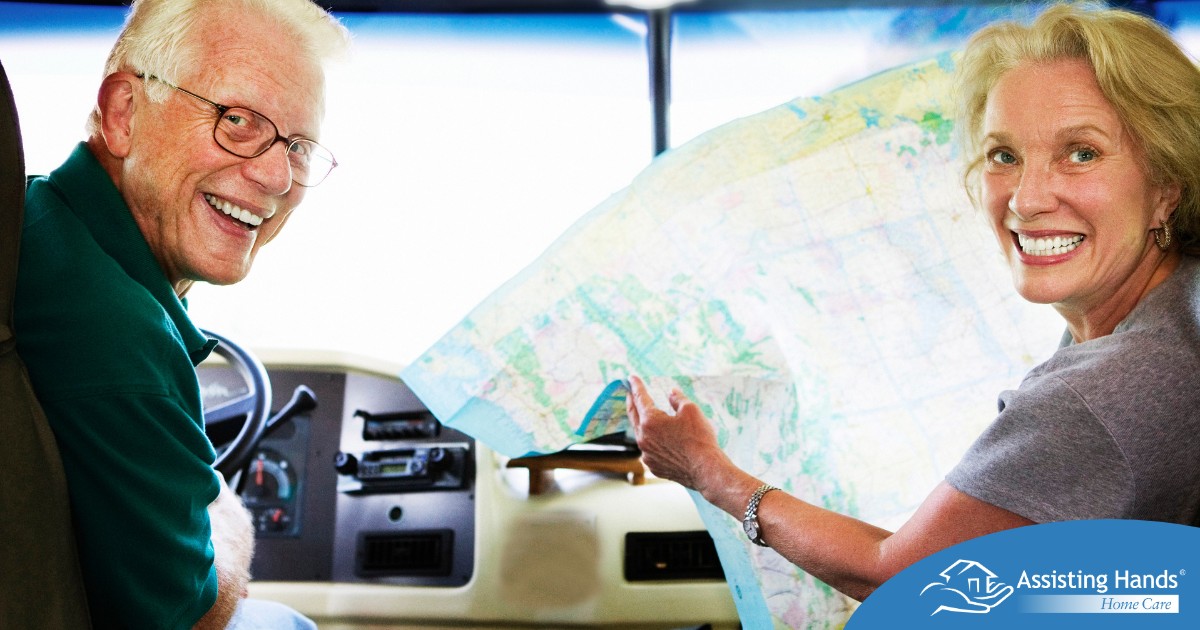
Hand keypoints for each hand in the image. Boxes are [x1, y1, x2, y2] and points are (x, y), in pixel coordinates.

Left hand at [626, 375, 734, 493]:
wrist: (706, 470)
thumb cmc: (699, 439)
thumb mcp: (691, 410)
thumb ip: (677, 398)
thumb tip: (671, 392)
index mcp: (650, 421)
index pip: (640, 398)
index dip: (636, 386)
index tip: (631, 378)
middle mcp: (643, 438)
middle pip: (633, 416)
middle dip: (632, 402)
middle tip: (630, 393)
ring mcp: (647, 454)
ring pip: (641, 434)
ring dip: (642, 424)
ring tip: (646, 416)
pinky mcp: (653, 466)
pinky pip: (649, 450)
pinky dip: (651, 441)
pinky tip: (659, 440)